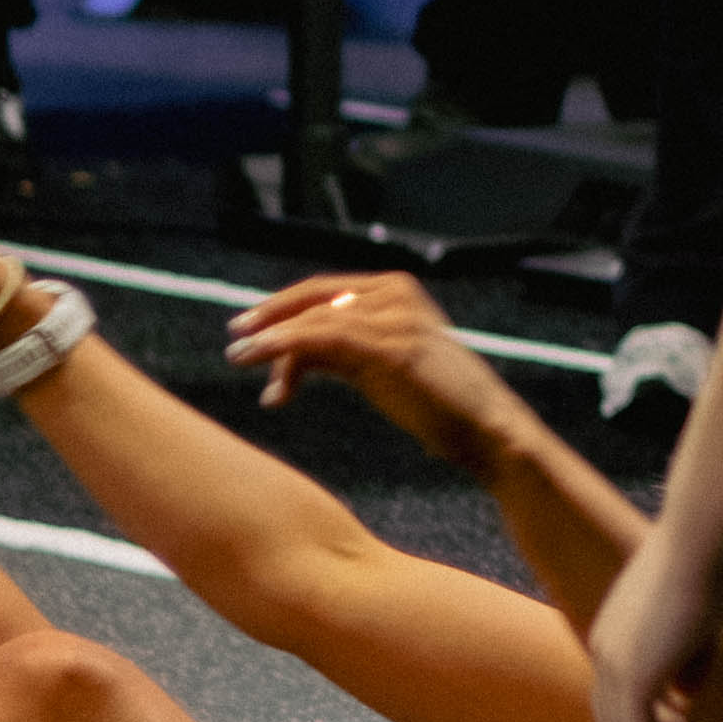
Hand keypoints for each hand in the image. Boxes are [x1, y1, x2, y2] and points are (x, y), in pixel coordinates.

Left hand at [220, 269, 523, 465]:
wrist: (487, 430)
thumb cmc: (440, 406)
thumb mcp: (385, 367)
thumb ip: (347, 353)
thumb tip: (297, 357)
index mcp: (398, 291)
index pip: (326, 292)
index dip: (284, 307)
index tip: (251, 327)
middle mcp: (395, 294)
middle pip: (314, 298)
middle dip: (269, 316)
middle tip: (236, 336)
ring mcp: (394, 316)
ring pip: (313, 320)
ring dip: (269, 340)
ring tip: (239, 358)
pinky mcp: (389, 345)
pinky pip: (321, 339)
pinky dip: (284, 349)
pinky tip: (260, 362)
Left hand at [589, 516, 722, 721]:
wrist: (706, 533)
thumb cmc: (717, 556)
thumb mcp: (706, 615)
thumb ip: (692, 657)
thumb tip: (686, 696)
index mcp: (617, 631)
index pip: (621, 696)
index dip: (660, 718)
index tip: (703, 720)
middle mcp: (605, 649)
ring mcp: (614, 663)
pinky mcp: (634, 676)